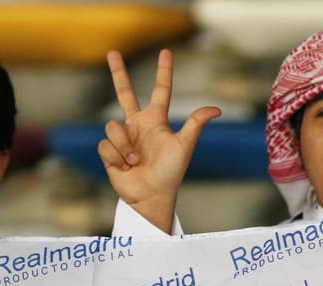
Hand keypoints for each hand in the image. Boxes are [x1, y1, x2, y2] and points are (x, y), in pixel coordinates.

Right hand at [98, 48, 219, 231]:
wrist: (151, 196)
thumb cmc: (170, 173)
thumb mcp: (184, 146)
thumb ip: (196, 124)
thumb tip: (216, 109)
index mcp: (157, 120)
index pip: (160, 90)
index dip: (163, 71)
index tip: (166, 52)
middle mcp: (138, 125)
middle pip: (124, 93)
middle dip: (118, 72)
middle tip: (113, 52)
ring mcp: (123, 138)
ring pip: (113, 126)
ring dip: (125, 146)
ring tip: (136, 161)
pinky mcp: (109, 151)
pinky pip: (105, 144)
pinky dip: (116, 156)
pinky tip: (124, 167)